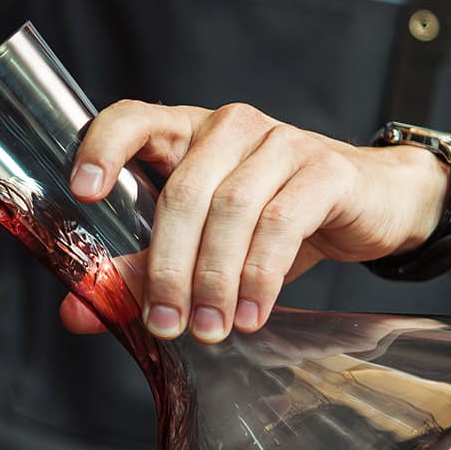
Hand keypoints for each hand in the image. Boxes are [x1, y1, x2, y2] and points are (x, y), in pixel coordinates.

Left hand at [61, 101, 448, 341]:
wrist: (374, 205)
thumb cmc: (278, 220)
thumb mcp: (205, 244)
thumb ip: (140, 271)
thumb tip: (76, 311)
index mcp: (187, 133)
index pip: (133, 118)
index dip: (103, 147)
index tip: (82, 192)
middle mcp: (229, 127)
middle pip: (183, 192)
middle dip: (169, 267)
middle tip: (165, 325)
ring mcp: (280, 142)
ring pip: (231, 210)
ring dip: (215, 279)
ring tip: (209, 330)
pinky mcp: (325, 168)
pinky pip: (283, 222)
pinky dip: (261, 276)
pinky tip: (252, 314)